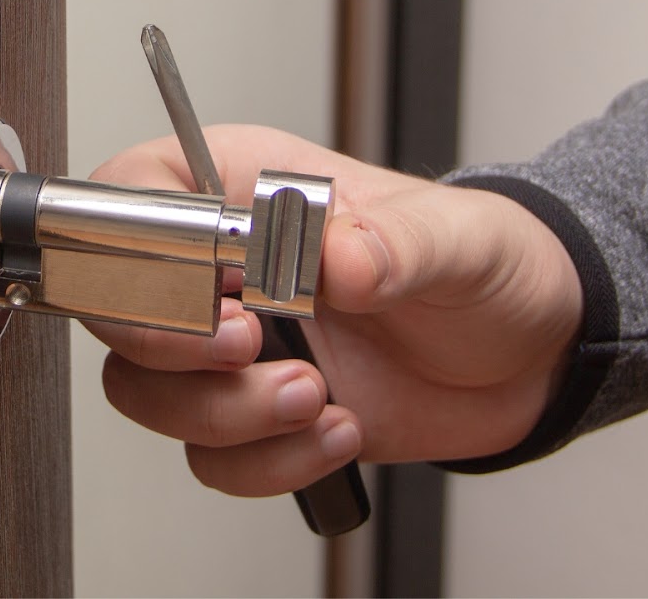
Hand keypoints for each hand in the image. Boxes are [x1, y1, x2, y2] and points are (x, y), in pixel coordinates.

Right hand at [83, 124, 581, 496]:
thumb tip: (334, 255)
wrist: (533, 353)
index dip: (145, 251)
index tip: (219, 288)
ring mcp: (229, 346)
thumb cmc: (485, 263)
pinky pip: (209, 457)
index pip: (130, 198)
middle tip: (250, 346)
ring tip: (313, 395)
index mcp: (241, 185)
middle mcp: (219, 268)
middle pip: (114, 308)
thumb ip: (392, 243)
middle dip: (173, 344)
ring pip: (146, 392)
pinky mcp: (253, 413)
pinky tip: (336, 431)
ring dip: (223, 414)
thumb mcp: (456, 238)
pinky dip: (266, 461)